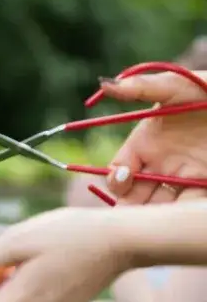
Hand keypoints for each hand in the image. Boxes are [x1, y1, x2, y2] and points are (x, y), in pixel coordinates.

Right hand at [100, 70, 206, 204]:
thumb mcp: (177, 85)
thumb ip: (142, 87)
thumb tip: (105, 83)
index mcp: (145, 144)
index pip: (119, 171)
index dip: (116, 179)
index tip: (125, 177)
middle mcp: (159, 164)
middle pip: (133, 195)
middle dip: (128, 207)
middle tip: (131, 213)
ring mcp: (181, 176)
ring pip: (157, 206)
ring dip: (152, 215)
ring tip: (155, 218)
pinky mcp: (203, 184)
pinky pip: (186, 205)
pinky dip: (179, 213)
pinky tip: (177, 215)